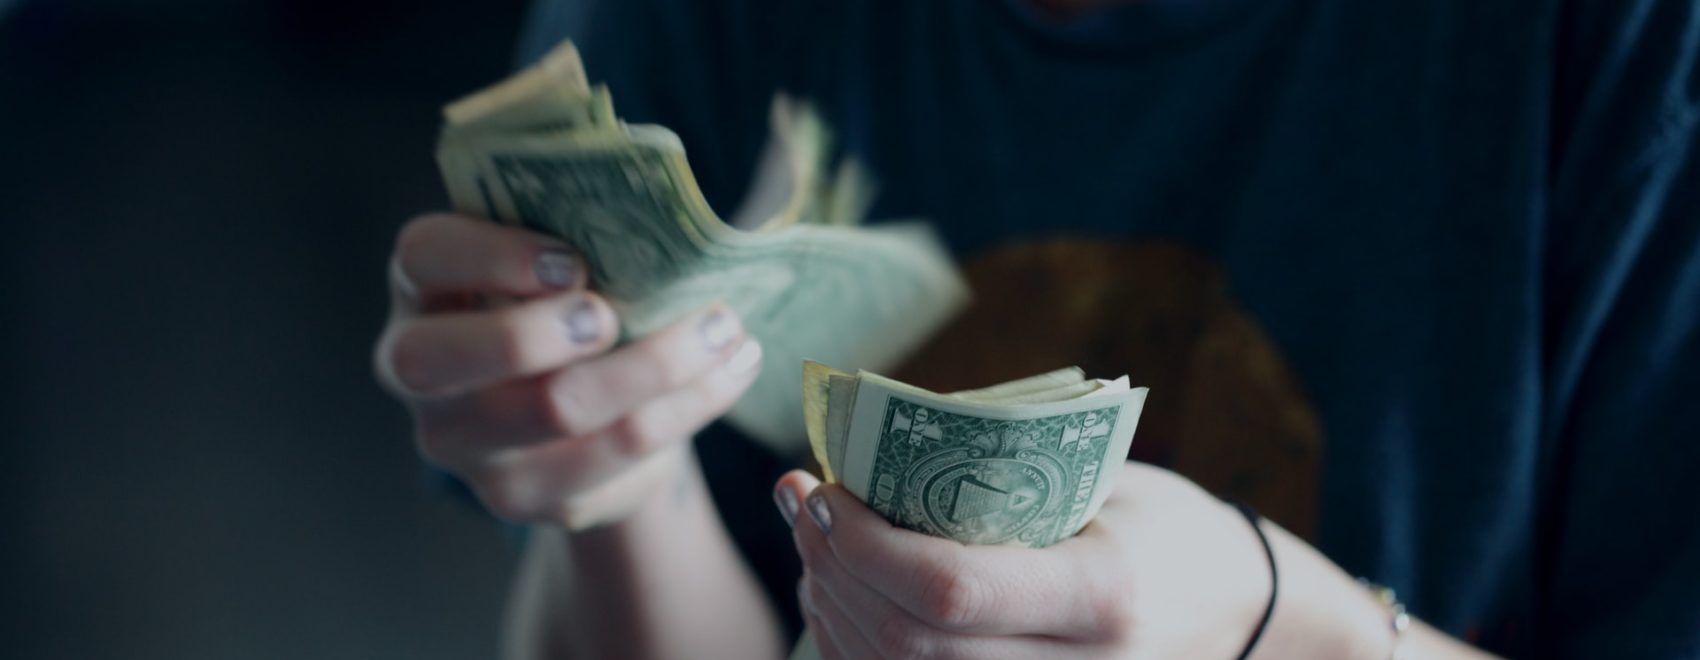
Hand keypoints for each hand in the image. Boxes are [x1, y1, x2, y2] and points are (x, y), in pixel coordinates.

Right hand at [374, 213, 762, 528]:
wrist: (583, 412)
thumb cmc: (567, 305)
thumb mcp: (555, 261)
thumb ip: (576, 234)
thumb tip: (661, 215)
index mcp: (423, 289)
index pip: (424, 257)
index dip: (490, 255)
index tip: (572, 260)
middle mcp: (420, 373)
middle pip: (449, 359)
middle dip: (538, 333)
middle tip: (613, 315)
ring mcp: (467, 445)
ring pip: (555, 410)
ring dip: (656, 365)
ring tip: (724, 329)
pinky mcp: (527, 495)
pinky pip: (617, 454)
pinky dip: (689, 405)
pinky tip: (732, 369)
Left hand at [775, 462, 1272, 658]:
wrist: (1247, 618)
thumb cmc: (1170, 530)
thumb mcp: (1103, 485)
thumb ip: (998, 480)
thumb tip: (869, 458)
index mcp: (1101, 598)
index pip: (949, 591)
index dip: (865, 545)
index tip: (825, 488)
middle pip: (905, 645)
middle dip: (832, 567)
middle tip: (801, 499)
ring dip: (831, 608)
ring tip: (815, 540)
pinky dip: (858, 649)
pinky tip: (842, 593)